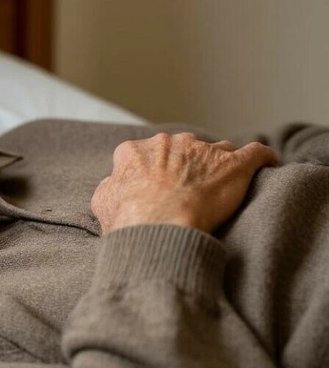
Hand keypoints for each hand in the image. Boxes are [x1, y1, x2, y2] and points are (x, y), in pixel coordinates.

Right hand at [92, 132, 277, 233]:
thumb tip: (115, 185)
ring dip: (217, 164)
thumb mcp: (102, 202)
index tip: (153, 189)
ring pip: (216, 150)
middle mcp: (169, 142)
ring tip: (221, 185)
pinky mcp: (235, 164)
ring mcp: (203, 150)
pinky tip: (265, 164)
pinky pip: (256, 153)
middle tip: (185, 191)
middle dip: (184, 165)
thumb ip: (111, 187)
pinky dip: (261, 158)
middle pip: (180, 149)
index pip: (142, 155)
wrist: (160, 225)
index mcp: (135, 152)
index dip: (148, 173)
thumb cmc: (129, 217)